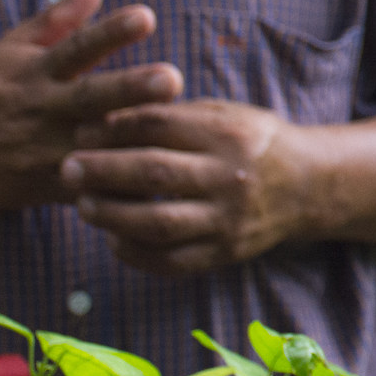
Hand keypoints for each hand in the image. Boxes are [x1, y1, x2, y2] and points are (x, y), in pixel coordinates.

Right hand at [0, 0, 182, 212]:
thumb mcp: (16, 47)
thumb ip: (61, 16)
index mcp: (38, 70)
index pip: (77, 46)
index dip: (111, 31)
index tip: (147, 16)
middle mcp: (43, 108)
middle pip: (92, 97)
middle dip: (132, 88)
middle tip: (173, 78)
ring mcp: (44, 150)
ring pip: (94, 146)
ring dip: (133, 141)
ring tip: (179, 133)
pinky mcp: (45, 186)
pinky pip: (88, 188)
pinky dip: (118, 187)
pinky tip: (156, 185)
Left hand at [62, 100, 312, 276]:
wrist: (307, 185)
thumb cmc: (252, 142)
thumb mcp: (224, 114)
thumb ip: (173, 118)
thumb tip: (104, 120)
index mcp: (228, 134)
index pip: (159, 126)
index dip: (114, 127)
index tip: (82, 131)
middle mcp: (229, 177)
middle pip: (154, 174)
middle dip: (103, 171)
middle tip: (68, 168)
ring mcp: (227, 220)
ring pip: (157, 223)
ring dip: (111, 214)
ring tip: (82, 204)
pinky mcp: (224, 253)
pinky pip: (170, 261)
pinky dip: (135, 253)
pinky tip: (113, 238)